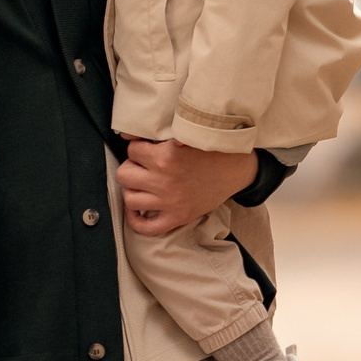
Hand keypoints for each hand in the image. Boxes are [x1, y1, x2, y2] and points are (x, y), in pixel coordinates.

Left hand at [118, 138, 258, 237]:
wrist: (237, 169)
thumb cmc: (212, 149)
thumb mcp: (185, 134)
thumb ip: (156, 134)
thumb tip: (125, 133)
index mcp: (166, 157)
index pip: (132, 150)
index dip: (139, 148)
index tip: (147, 149)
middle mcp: (164, 181)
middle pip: (124, 174)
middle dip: (132, 167)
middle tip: (143, 165)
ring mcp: (169, 202)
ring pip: (129, 199)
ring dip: (133, 189)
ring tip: (143, 184)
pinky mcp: (177, 217)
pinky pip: (146, 227)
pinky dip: (136, 220)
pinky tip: (139, 209)